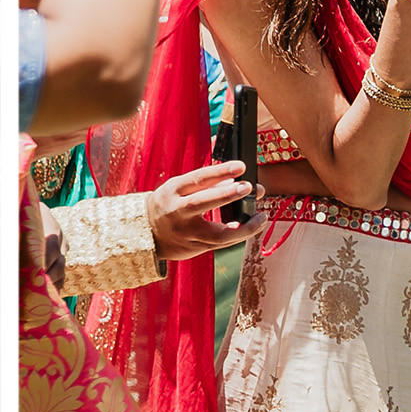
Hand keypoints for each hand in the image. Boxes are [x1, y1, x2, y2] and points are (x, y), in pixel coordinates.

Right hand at [146, 160, 265, 261]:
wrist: (146, 232)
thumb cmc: (170, 203)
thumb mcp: (179, 186)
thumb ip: (206, 178)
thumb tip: (231, 163)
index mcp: (172, 191)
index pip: (197, 179)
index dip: (219, 172)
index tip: (240, 166)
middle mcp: (176, 212)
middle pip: (200, 203)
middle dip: (226, 195)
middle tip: (250, 186)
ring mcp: (185, 233)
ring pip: (216, 234)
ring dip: (244, 227)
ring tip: (261, 216)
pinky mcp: (194, 248)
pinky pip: (221, 245)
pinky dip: (239, 236)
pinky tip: (253, 227)